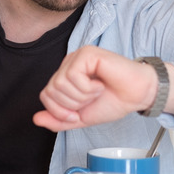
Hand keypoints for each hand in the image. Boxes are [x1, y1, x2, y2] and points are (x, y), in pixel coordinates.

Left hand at [33, 46, 160, 130]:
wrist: (137, 96)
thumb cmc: (113, 102)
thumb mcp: (80, 118)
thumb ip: (58, 120)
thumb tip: (36, 119)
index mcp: (65, 76)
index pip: (45, 95)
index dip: (60, 111)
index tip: (78, 114)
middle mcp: (69, 64)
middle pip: (51, 90)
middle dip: (72, 104)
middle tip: (91, 100)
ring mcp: (77, 57)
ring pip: (60, 83)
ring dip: (82, 95)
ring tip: (97, 91)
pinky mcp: (87, 53)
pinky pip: (73, 75)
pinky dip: (87, 87)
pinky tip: (100, 84)